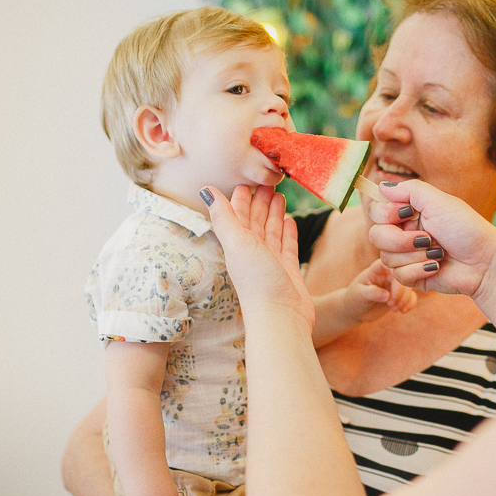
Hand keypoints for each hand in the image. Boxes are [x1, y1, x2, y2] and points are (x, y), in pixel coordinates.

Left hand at [200, 184, 312, 328]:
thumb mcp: (237, 243)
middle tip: (269, 180)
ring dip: (274, 213)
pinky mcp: (288, 270)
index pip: (238, 214)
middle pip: (256, 220)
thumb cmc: (257, 282)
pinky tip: (290, 220)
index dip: (241, 197)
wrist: (280, 317)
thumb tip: (205, 189)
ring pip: (271, 230)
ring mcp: (270, 261)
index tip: (248, 178)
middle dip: (260, 200)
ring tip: (280, 195)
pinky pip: (287, 245)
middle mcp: (252, 252)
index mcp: (237, 244)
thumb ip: (223, 217)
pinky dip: (287, 232)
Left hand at [344, 258, 417, 322]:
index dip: (396, 276)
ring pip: (409, 288)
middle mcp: (388, 274)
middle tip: (391, 305)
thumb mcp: (360, 295)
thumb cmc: (355, 299)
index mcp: (377, 269)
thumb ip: (372, 293)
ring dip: (405, 300)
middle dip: (400, 293)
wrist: (355, 310)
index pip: (391, 265)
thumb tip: (387, 295)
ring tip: (394, 309)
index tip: (391, 292)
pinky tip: (403, 311)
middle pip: (403, 278)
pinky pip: (411, 297)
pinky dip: (410, 304)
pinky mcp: (400, 295)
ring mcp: (395, 284)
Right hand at [368, 179, 495, 299]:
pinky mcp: (411, 276)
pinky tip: (436, 266)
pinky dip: (419, 270)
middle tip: (426, 238)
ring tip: (438, 253)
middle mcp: (404, 232)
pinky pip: (398, 275)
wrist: (483, 262)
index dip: (384, 214)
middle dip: (400, 240)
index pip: (377, 211)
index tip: (405, 213)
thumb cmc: (466, 229)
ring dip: (415, 255)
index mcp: (409, 212)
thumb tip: (382, 185)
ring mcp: (407, 255)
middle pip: (376, 236)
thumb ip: (409, 190)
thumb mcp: (438, 202)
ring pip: (386, 257)